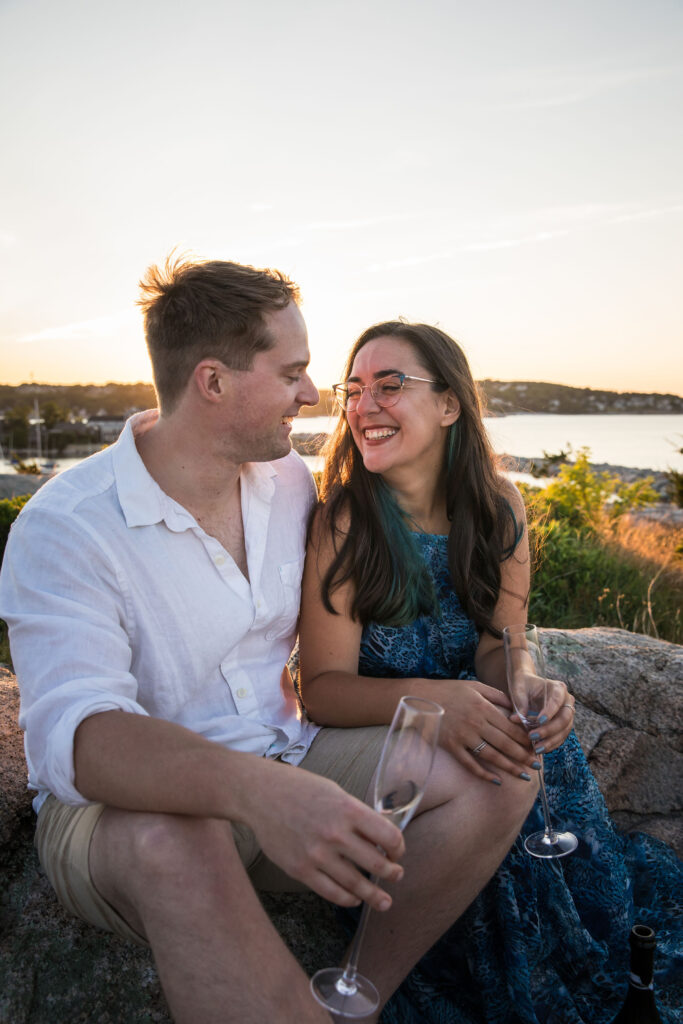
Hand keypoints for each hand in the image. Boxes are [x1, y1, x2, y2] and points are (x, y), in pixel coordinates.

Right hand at [246, 762, 404, 912]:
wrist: (262, 794)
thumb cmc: (301, 789)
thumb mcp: (336, 792)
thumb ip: (357, 815)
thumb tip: (381, 837)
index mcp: (348, 810)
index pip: (388, 836)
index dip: (398, 848)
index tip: (397, 853)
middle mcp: (335, 833)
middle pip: (376, 863)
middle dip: (391, 873)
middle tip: (396, 876)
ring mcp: (317, 854)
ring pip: (355, 883)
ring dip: (374, 895)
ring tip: (384, 900)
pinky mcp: (300, 869)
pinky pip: (331, 892)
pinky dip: (347, 899)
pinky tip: (354, 899)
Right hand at [427, 679, 537, 783]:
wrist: (421, 698)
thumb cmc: (450, 691)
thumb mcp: (475, 687)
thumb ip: (497, 696)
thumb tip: (516, 708)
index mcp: (483, 708)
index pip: (510, 727)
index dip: (526, 739)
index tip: (537, 747)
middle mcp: (475, 723)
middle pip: (505, 744)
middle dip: (524, 756)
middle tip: (538, 765)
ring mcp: (463, 736)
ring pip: (491, 756)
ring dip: (510, 768)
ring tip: (525, 776)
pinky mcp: (451, 746)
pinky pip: (470, 764)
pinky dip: (483, 774)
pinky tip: (496, 781)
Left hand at [512, 677, 574, 754]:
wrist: (527, 686)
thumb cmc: (523, 685)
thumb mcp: (518, 689)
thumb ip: (519, 702)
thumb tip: (515, 719)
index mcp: (558, 688)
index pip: (557, 701)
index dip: (550, 712)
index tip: (539, 721)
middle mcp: (567, 701)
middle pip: (564, 718)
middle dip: (549, 730)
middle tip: (532, 736)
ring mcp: (567, 714)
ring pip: (564, 730)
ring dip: (551, 741)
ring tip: (536, 748)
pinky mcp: (564, 725)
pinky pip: (561, 737)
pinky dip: (551, 744)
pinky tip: (539, 749)